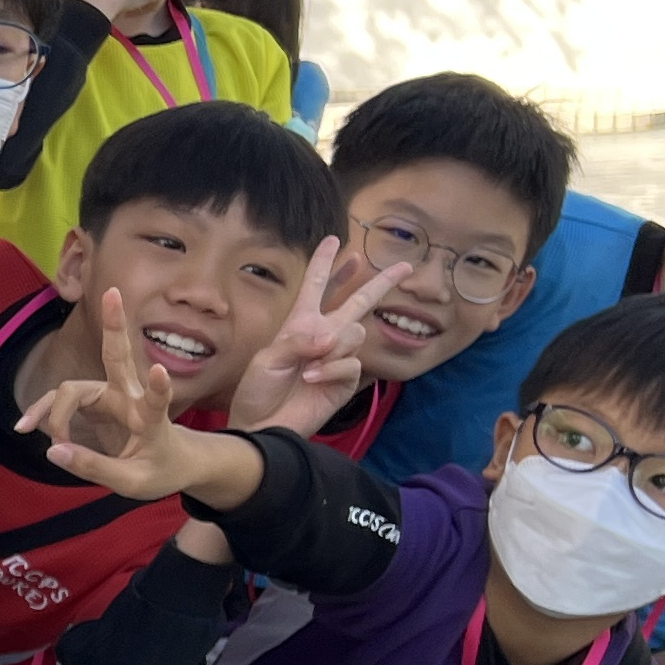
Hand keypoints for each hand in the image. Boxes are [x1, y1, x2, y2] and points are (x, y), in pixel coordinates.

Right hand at [20, 289, 223, 500]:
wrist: (171, 461)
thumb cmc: (159, 470)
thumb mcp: (131, 482)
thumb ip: (93, 467)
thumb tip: (52, 452)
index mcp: (151, 419)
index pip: (157, 402)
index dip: (159, 388)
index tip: (162, 372)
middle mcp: (129, 398)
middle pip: (117, 357)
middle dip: (113, 326)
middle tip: (113, 292)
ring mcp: (109, 396)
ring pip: (73, 389)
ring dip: (53, 410)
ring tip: (43, 436)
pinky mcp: (93, 402)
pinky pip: (60, 401)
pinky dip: (42, 414)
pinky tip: (24, 427)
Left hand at [226, 237, 411, 435]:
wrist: (263, 426)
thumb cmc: (258, 390)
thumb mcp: (268, 359)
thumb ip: (298, 342)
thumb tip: (331, 337)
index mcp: (300, 323)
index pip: (316, 285)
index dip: (326, 263)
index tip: (334, 239)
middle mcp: (323, 335)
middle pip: (358, 301)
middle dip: (381, 282)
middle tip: (406, 265)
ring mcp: (338, 358)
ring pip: (356, 333)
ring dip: (332, 347)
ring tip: (307, 368)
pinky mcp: (346, 381)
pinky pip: (351, 363)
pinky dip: (331, 369)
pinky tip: (313, 379)